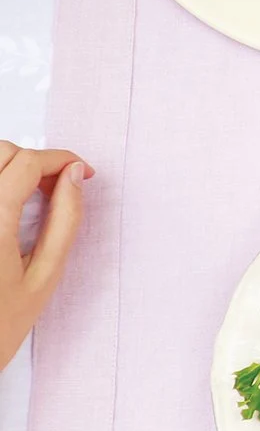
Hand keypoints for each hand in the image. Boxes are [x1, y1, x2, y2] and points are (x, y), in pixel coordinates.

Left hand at [0, 145, 90, 371]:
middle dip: (34, 159)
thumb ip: (64, 221)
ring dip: (11, 168)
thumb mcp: (44, 278)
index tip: (81, 173)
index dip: (60, 158)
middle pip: (1, 152)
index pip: (27, 163)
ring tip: (31, 195)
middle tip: (57, 185)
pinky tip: (8, 208)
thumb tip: (75, 176)